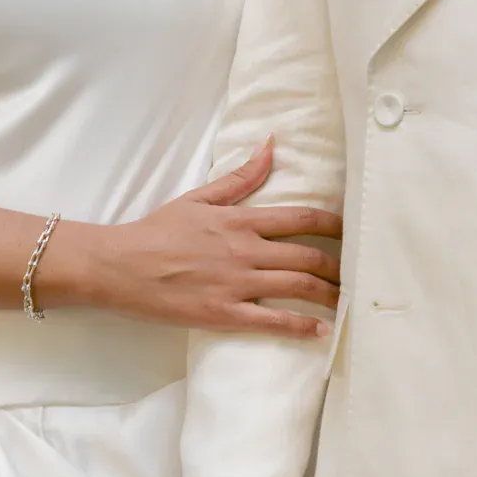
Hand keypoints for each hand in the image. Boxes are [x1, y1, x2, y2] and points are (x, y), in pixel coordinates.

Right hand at [63, 141, 340, 336]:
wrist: (119, 266)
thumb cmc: (157, 231)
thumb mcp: (199, 198)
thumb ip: (240, 177)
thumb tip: (271, 146)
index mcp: (240, 221)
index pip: (300, 218)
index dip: (334, 225)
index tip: (352, 231)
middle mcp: (245, 251)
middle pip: (309, 255)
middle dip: (339, 265)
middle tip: (357, 272)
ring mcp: (237, 284)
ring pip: (298, 286)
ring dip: (330, 295)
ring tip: (348, 301)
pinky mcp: (225, 313)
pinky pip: (273, 321)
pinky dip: (302, 326)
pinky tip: (322, 331)